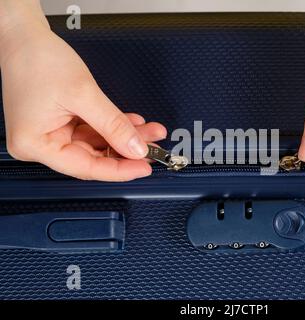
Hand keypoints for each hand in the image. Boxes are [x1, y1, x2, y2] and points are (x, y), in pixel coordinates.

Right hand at [0, 1, 165, 180]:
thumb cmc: (37, 58)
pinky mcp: (60, 123)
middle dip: (126, 151)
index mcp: (34, 144)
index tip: (143, 167)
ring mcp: (51, 133)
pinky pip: (93, 130)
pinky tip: (133, 124)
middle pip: (93, 157)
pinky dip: (113, 127)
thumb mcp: (83, 94)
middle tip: (152, 149)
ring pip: (97, 144)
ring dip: (124, 138)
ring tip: (150, 132)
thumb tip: (135, 148)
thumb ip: (112, 125)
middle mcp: (40, 143)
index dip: (119, 170)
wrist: (25, 36)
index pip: (85, 167)